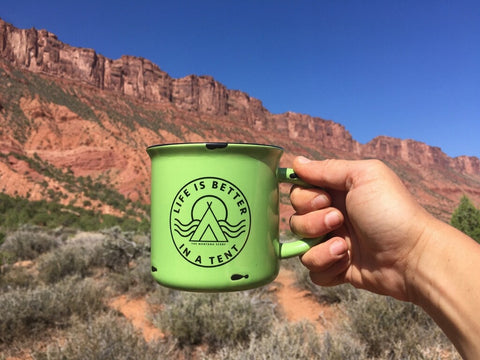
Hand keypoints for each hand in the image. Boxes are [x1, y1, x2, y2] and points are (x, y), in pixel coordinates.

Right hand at [289, 157, 433, 300]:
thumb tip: (296, 161)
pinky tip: (347, 262)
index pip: (299, 192)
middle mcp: (331, 216)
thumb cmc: (391, 211)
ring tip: (345, 246)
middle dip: (313, 221)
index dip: (304, 197)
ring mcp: (333, 243)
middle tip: (339, 220)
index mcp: (337, 193)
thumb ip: (327, 168)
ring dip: (320, 246)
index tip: (325, 198)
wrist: (412, 256)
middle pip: (295, 219)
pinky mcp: (336, 268)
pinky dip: (326, 265)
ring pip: (301, 246)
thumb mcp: (363, 177)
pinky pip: (312, 270)